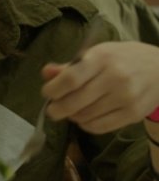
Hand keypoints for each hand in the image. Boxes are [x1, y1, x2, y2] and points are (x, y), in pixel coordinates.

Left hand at [41, 41, 158, 133]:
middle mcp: (115, 78)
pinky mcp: (134, 114)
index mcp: (102, 59)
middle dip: (57, 109)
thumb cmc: (124, 59)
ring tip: (71, 110)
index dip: (53, 90)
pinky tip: (84, 118)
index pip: (70, 79)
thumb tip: (46, 73)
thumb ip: (71, 65)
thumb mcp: (99, 53)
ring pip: (86, 116)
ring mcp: (126, 98)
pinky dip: (86, 125)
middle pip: (75, 102)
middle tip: (53, 109)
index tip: (47, 93)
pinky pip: (100, 127)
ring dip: (72, 116)